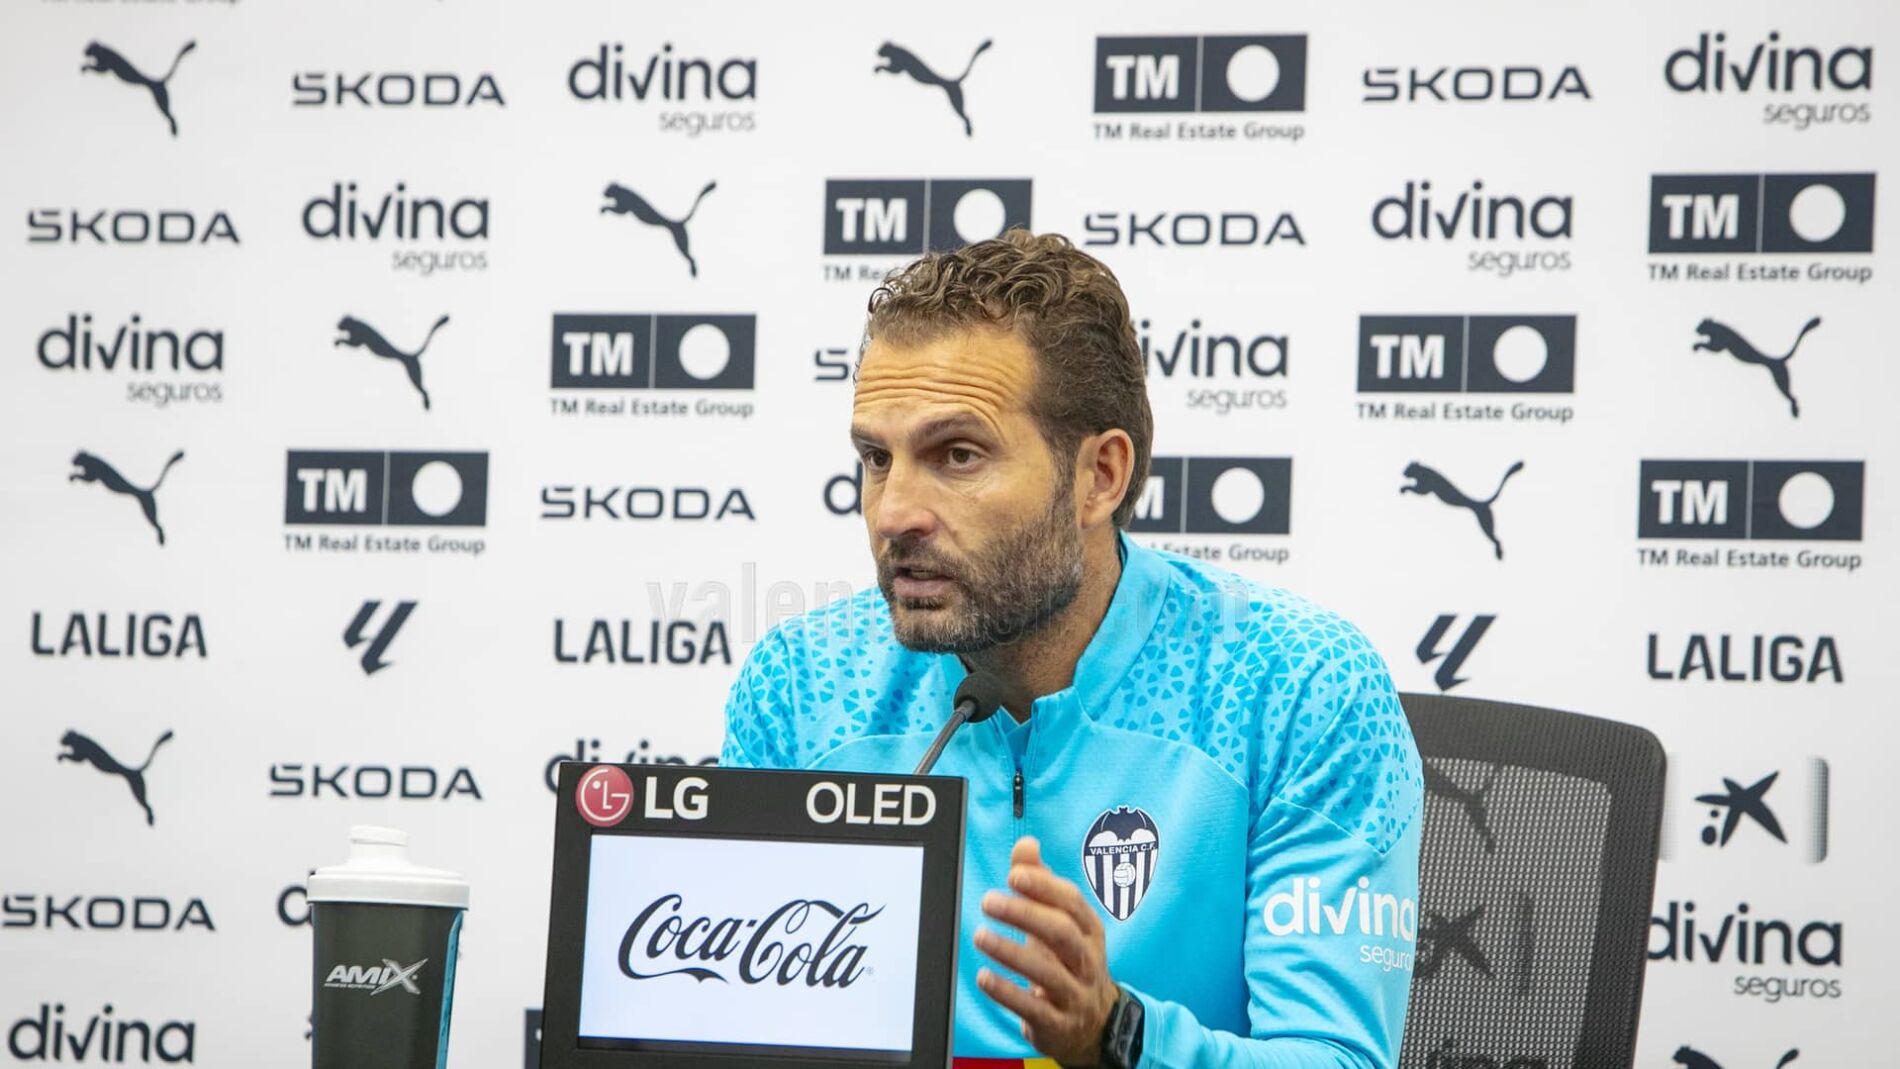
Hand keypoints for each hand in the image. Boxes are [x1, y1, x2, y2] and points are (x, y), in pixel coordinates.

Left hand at [973, 836, 1119, 1065]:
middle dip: (1025, 915)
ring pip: (1047, 972)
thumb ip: (1041, 884)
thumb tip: (1027, 845)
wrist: (1093, 1025)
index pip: (1072, 903)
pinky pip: (1033, 1009)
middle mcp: (1087, 961)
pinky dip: (1007, 992)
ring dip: (1010, 952)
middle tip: (988, 901)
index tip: (1014, 875)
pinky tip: (984, 976)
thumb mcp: (1060, 924)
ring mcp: (1075, 994)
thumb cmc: (1068, 962)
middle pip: (1061, 934)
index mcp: (1089, 931)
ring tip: (980, 936)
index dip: (1044, 887)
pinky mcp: (1058, 1024)